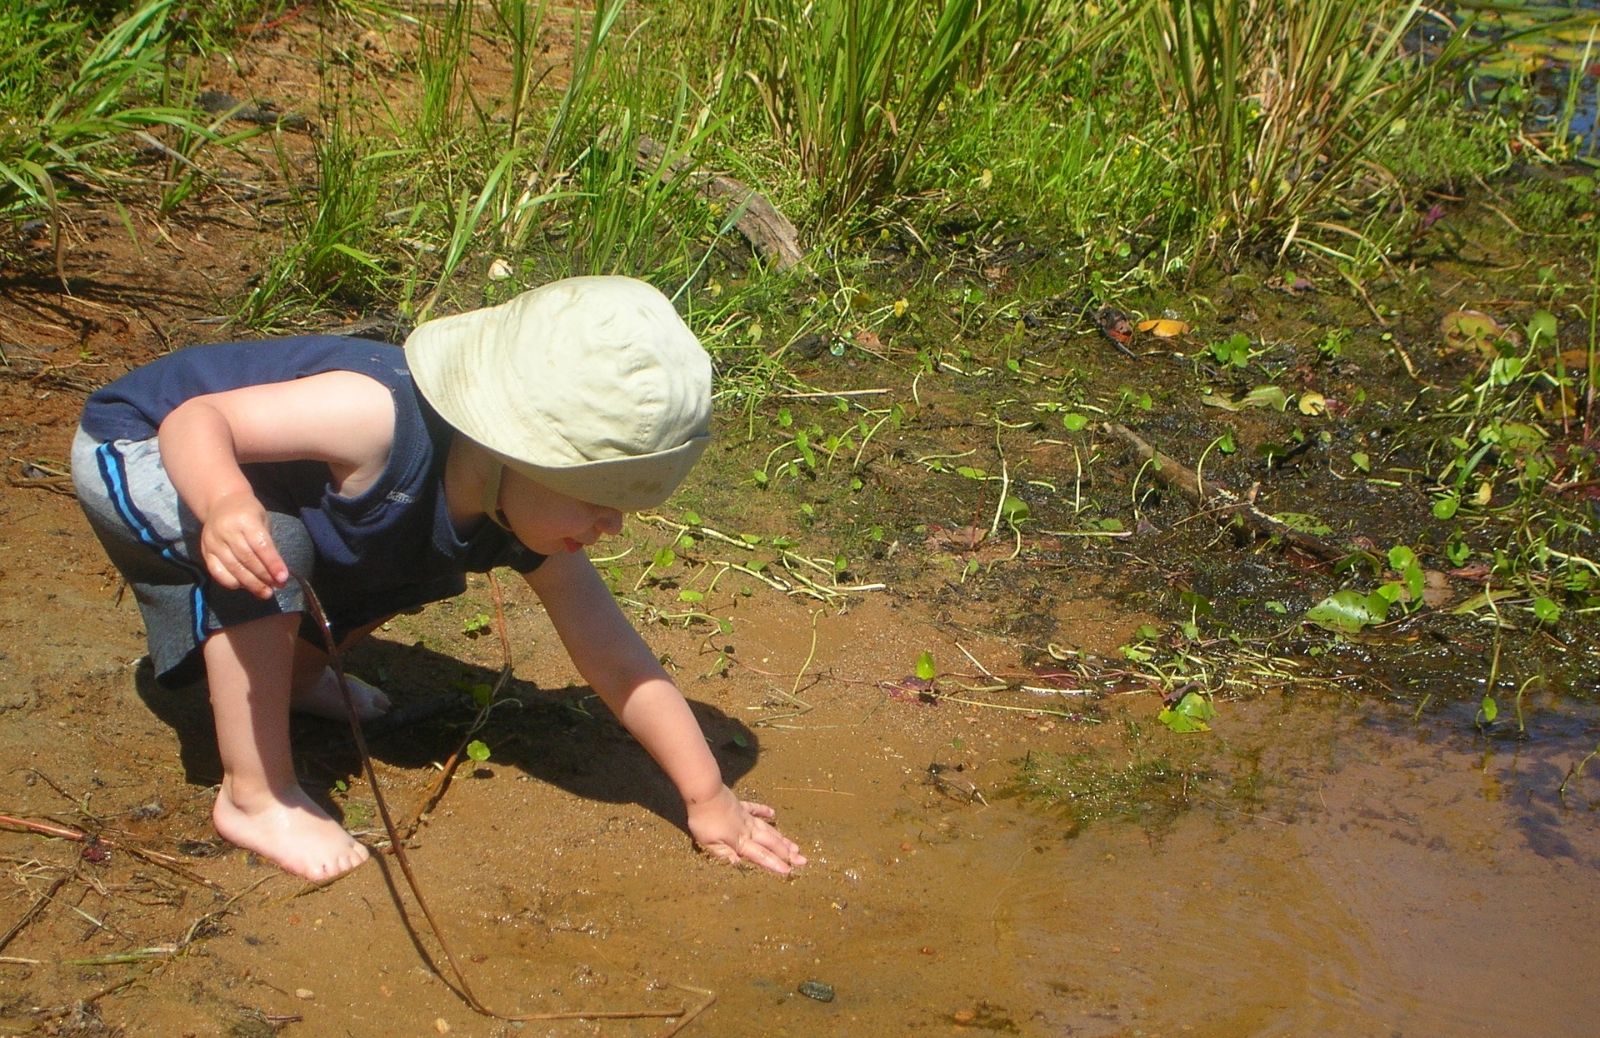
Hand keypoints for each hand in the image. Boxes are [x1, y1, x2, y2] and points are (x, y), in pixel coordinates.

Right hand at [199, 491, 288, 597]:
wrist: (221, 502)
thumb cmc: (248, 512)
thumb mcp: (263, 521)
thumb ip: (268, 544)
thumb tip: (277, 572)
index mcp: (245, 520)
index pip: (261, 546)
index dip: (273, 563)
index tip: (283, 578)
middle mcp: (227, 531)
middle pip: (247, 559)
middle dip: (264, 576)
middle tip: (277, 587)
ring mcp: (214, 542)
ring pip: (233, 568)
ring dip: (251, 584)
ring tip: (265, 592)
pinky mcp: (205, 551)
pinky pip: (217, 572)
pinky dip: (231, 582)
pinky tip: (244, 586)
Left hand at [687, 785, 806, 875]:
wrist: (704, 793)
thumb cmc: (703, 821)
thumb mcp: (709, 843)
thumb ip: (724, 855)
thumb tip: (739, 865)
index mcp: (740, 841)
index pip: (761, 855)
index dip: (775, 864)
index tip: (789, 871)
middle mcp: (748, 829)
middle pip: (770, 843)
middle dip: (787, 853)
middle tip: (802, 860)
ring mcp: (746, 816)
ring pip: (768, 829)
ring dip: (782, 839)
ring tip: (795, 846)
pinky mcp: (740, 805)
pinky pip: (755, 809)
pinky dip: (765, 812)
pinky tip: (773, 814)